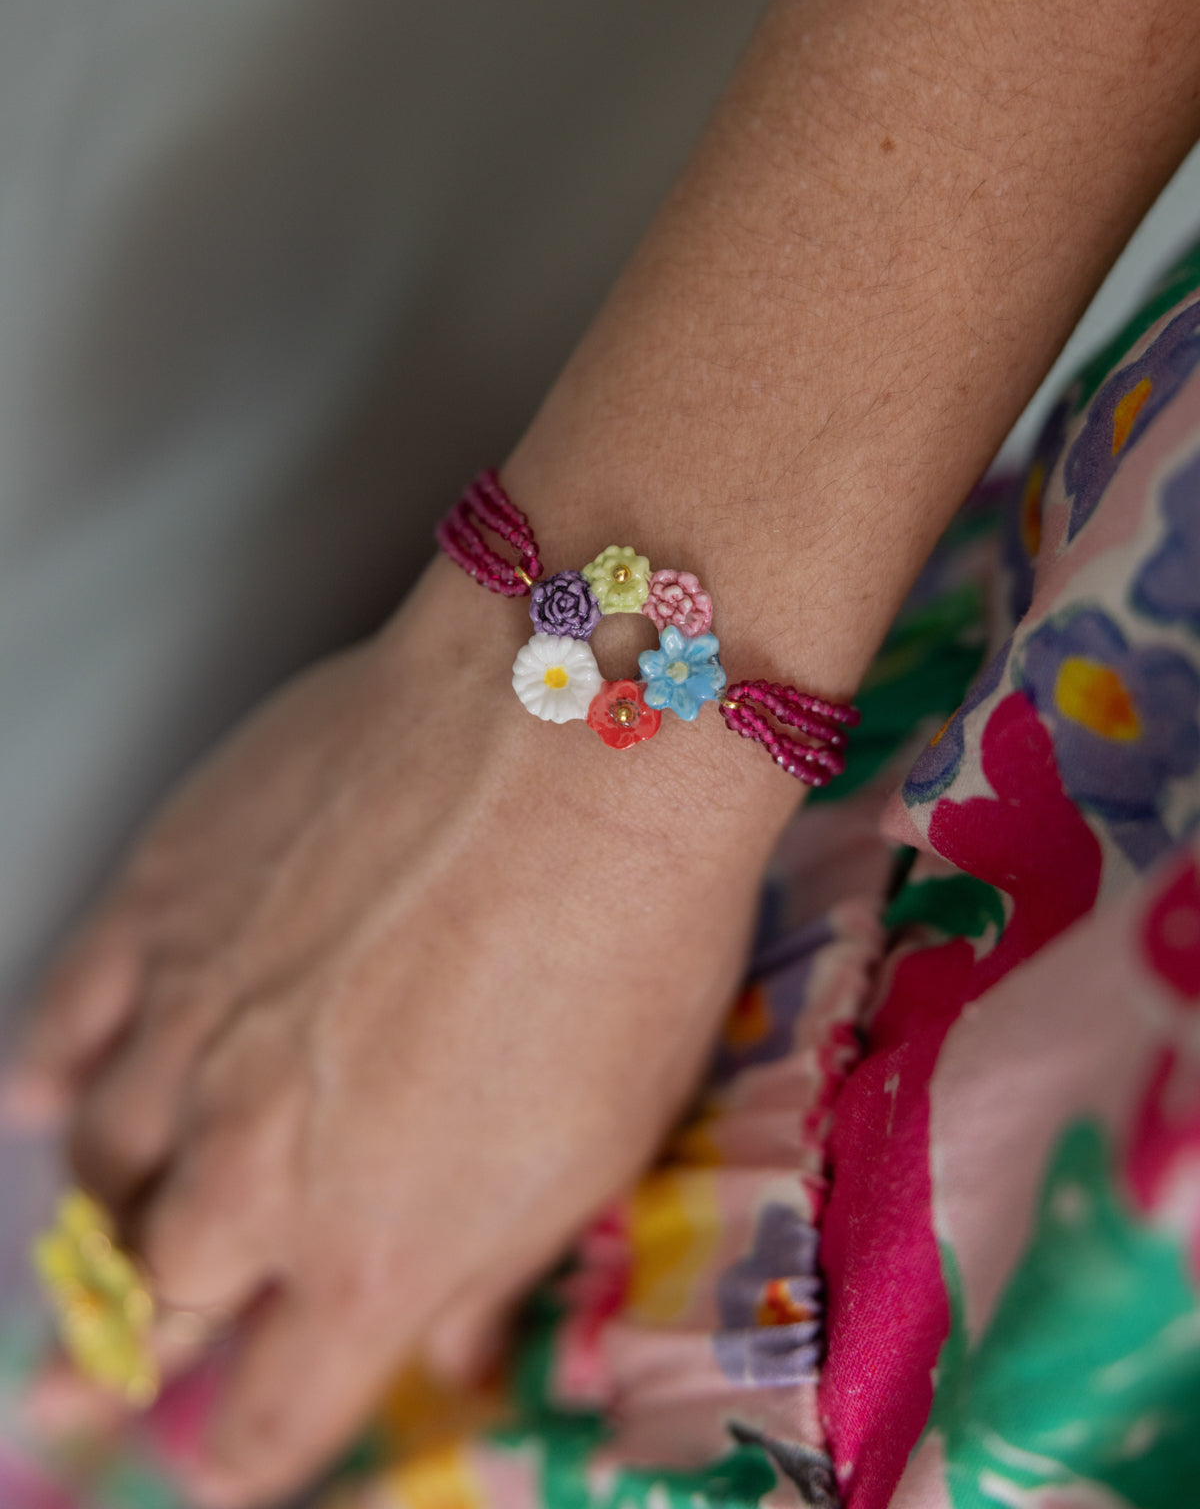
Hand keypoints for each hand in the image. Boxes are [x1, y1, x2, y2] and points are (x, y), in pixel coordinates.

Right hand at [10, 559, 788, 1506]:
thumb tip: (448, 1348)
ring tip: (148, 1199)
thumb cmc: (628, 944)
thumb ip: (499, 1265)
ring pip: (100, 1170)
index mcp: (371, 1255)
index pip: (271, 1422)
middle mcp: (250, 1171)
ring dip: (122, 1201)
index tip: (253, 1446)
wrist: (567, 738)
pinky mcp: (154, 912)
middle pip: (161, 1299)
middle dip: (160, 1336)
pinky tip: (54, 1095)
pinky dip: (55, 1076)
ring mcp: (183, 1036)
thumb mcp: (602, 1143)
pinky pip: (59, 1028)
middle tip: (151, 1341)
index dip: (256, 1450)